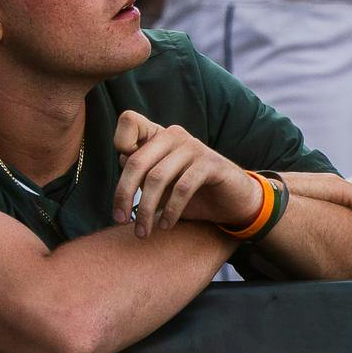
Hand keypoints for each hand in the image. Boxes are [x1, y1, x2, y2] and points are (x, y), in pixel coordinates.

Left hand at [111, 111, 262, 236]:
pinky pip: (182, 188)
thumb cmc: (190, 191)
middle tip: (121, 220)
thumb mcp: (161, 182)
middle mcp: (174, 135)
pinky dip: (170, 210)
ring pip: (157, 178)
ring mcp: (194, 147)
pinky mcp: (211, 163)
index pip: (129, 121)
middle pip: (136, 161)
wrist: (231, 200)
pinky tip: (166, 224)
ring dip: (146, 210)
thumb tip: (122, 158)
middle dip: (124, 194)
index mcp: (159, 135)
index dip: (119, 142)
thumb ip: (141, 169)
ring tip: (143, 231)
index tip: (122, 173)